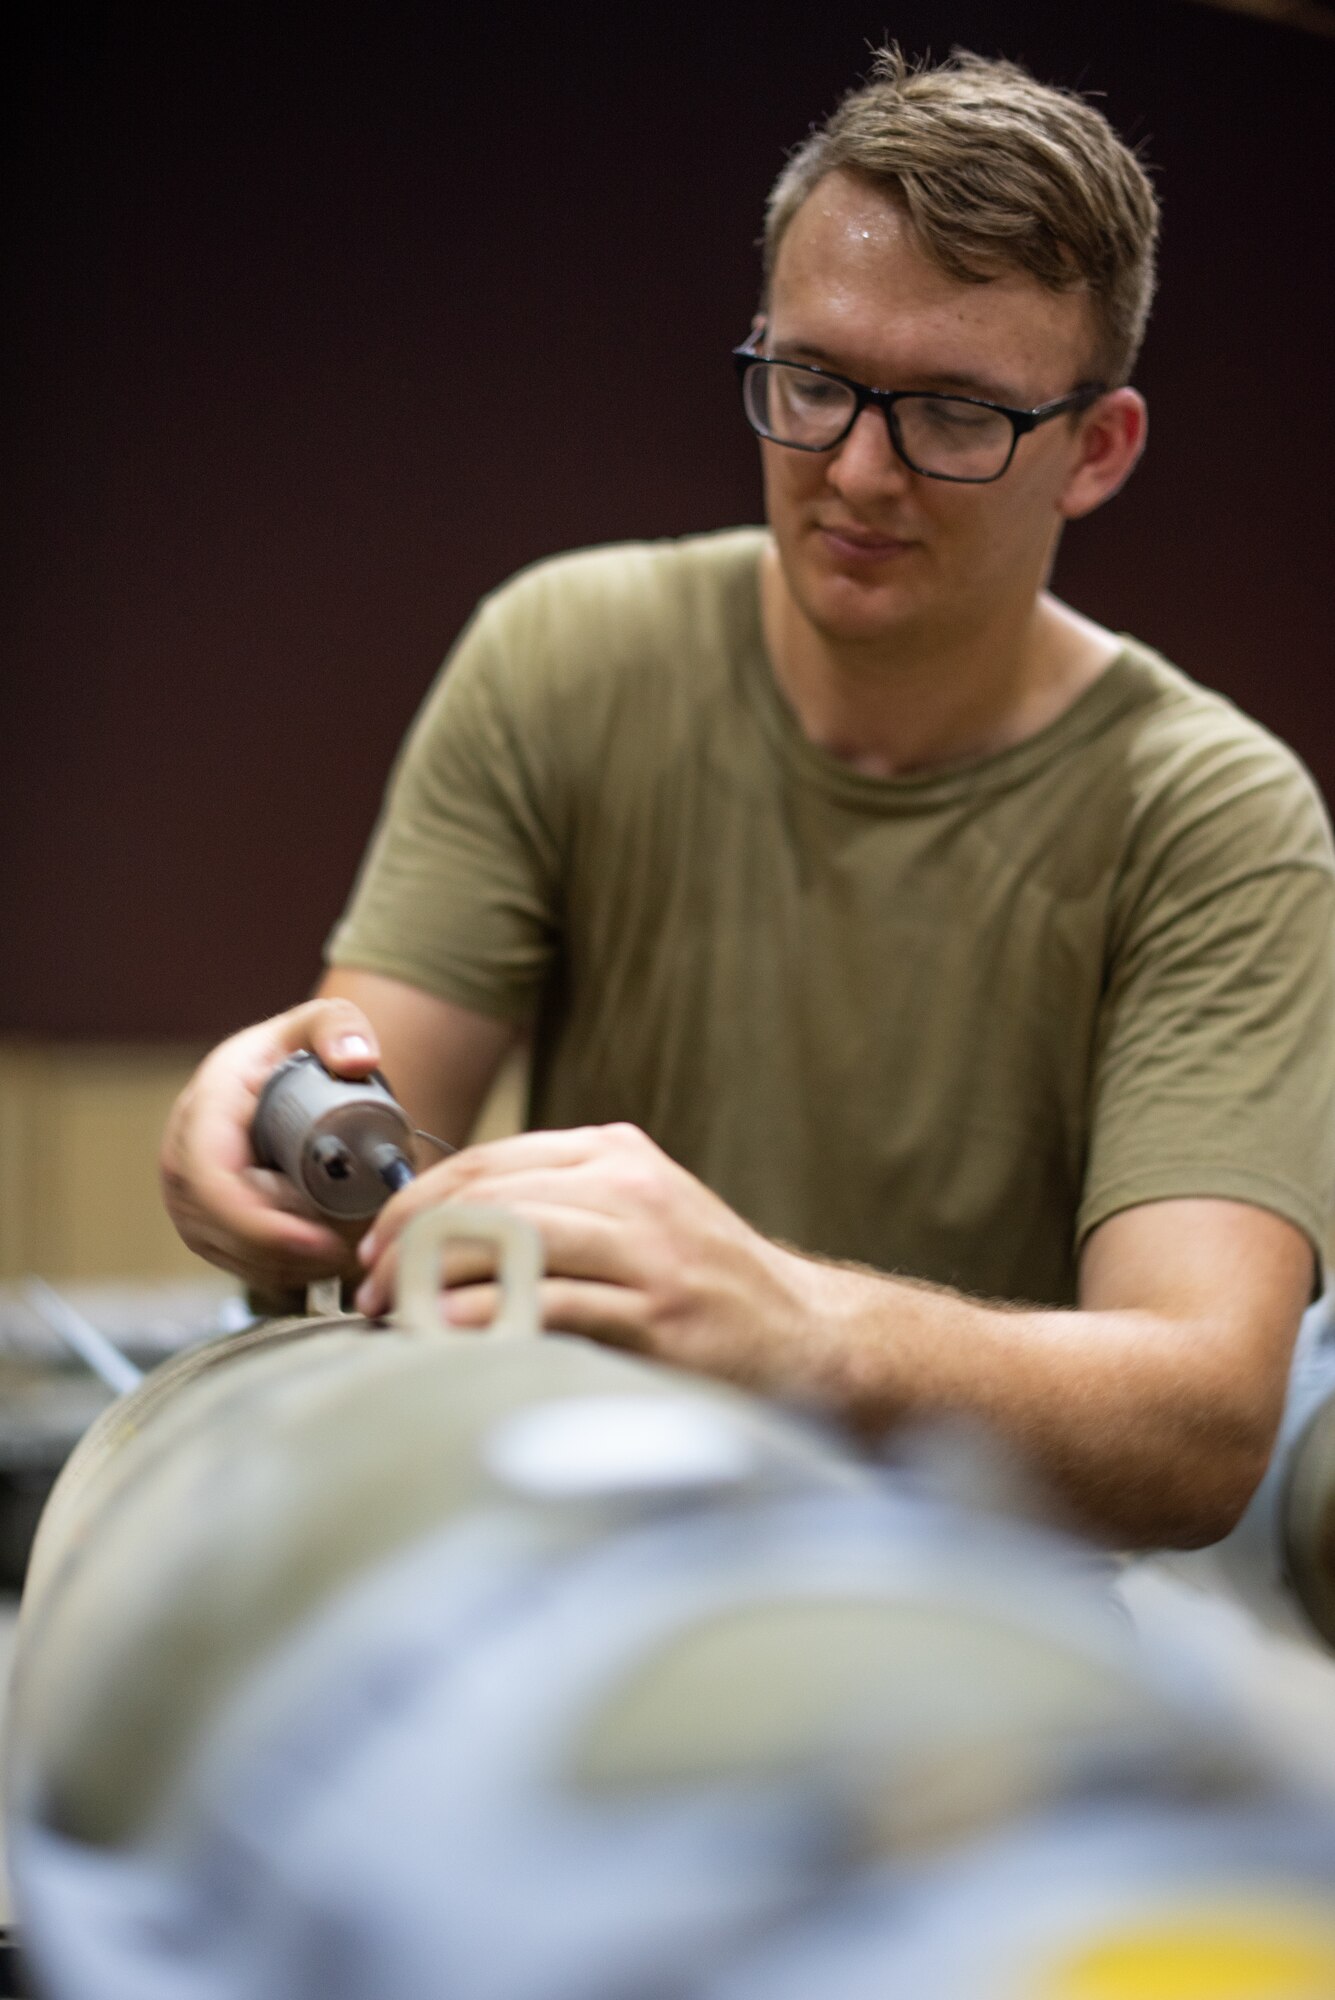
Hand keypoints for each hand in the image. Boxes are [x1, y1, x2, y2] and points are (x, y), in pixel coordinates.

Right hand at [161, 998, 384, 1289]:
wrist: (275, 1078)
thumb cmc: (296, 1052)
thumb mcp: (320, 1023)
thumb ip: (340, 1024)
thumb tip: (357, 1058)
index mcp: (202, 1114)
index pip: (213, 1183)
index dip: (262, 1223)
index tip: (323, 1240)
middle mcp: (183, 1162)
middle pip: (227, 1230)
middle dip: (293, 1249)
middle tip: (357, 1244)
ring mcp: (189, 1200)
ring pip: (236, 1256)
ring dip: (293, 1266)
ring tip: (351, 1247)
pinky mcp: (206, 1227)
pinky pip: (241, 1265)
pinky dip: (285, 1272)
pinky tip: (327, 1260)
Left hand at [355, 1122, 824, 1397]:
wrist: (807, 1332)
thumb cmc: (703, 1281)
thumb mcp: (637, 1213)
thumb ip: (558, 1204)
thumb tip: (437, 1231)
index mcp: (616, 1153)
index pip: (488, 1160)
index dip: (415, 1201)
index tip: (375, 1244)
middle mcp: (631, 1189)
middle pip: (489, 1195)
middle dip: (410, 1241)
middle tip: (368, 1287)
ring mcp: (648, 1250)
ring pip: (513, 1239)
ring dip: (435, 1278)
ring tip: (394, 1315)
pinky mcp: (658, 1314)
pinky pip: (552, 1304)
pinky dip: (488, 1318)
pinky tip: (448, 1338)